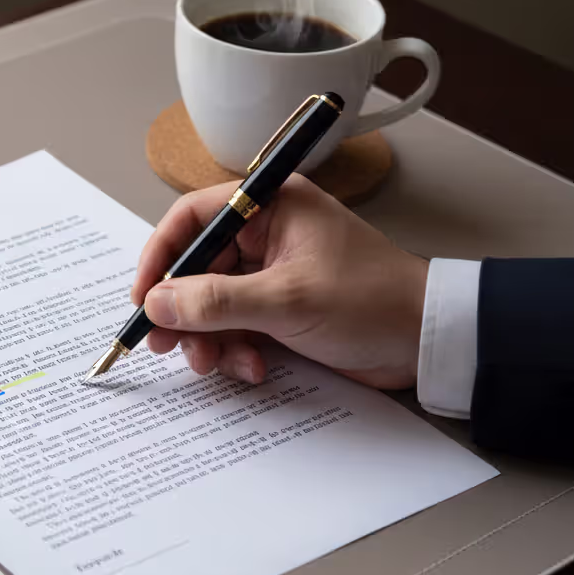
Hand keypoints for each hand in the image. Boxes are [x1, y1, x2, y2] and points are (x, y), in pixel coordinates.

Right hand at [130, 176, 428, 388]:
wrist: (429, 341)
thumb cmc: (373, 302)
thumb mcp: (286, 301)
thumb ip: (216, 301)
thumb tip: (158, 303)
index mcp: (272, 206)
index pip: (193, 218)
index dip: (161, 255)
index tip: (144, 296)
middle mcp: (268, 233)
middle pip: (197, 267)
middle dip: (182, 310)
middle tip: (164, 343)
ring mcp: (273, 273)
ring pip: (212, 303)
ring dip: (207, 338)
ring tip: (216, 364)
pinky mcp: (280, 308)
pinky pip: (236, 326)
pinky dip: (235, 349)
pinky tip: (252, 368)